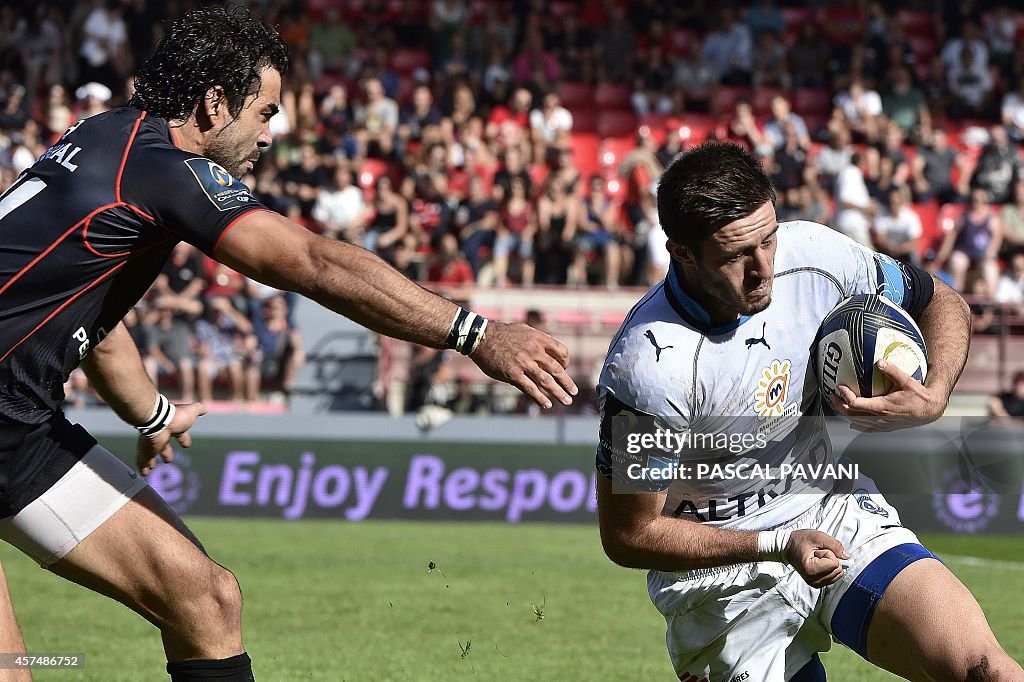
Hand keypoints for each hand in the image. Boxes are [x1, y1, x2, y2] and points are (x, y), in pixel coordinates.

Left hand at [136, 401, 207, 474]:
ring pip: (152, 454)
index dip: (184, 440)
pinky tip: (144, 474)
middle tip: (168, 460)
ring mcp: (152, 444)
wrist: (158, 420)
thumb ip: (198, 409)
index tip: (186, 445)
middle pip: (164, 446)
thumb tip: (205, 408)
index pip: (180, 435)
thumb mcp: (191, 412)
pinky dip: (143, 468)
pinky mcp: (147, 451)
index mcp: (173, 427)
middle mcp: (161, 435)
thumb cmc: (175, 417)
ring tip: (152, 469)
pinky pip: (144, 462)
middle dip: (166, 453)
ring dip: (152, 461)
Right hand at [470, 321, 577, 408]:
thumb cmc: (502, 333)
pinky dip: (540, 398)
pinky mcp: (513, 374)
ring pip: (546, 381)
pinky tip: (547, 404)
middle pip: (557, 369)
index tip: (564, 369)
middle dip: (567, 382)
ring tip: (566, 401)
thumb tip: (549, 349)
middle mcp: (534, 351)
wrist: (481, 337)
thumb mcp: (524, 330)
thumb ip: (538, 340)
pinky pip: (530, 389)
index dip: (565, 362)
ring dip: (558, 393)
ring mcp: (524, 363)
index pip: (561, 352)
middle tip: (574, 392)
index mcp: (539, 339)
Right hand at [785, 529, 848, 587]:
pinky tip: (820, 563)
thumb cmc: (799, 541)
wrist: (786, 547)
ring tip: (817, 558)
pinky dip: (830, 569)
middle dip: (831, 559)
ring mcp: (815, 583)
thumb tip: (847, 557)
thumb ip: (835, 545)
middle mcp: (813, 580)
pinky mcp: (817, 584)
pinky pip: (834, 578)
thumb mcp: (818, 537)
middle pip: (838, 571)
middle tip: (817, 553)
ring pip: (837, 575)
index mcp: (811, 570)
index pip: (834, 564)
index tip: (817, 550)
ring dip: (831, 564)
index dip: (829, 553)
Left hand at [828, 359, 946, 431]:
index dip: (845, 397)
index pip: (856, 404)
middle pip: (851, 415)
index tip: (839, 387)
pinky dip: (856, 423)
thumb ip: (892, 370)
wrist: (929, 411)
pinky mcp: (884, 428)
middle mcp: (879, 418)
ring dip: (845, 414)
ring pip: (857, 422)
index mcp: (882, 407)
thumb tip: (879, 361)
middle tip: (830, 396)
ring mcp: (881, 425)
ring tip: (836, 405)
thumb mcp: (906, 381)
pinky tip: (851, 421)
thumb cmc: (919, 395)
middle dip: (838, 406)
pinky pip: (866, 428)